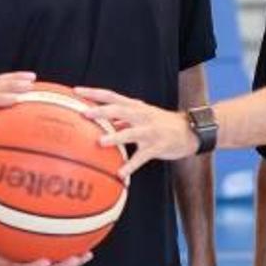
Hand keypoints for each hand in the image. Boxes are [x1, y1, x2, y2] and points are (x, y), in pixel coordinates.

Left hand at [75, 86, 197, 177]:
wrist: (190, 131)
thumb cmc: (160, 123)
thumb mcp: (141, 116)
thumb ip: (121, 119)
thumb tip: (100, 122)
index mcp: (134, 106)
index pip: (111, 95)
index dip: (93, 93)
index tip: (76, 91)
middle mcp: (141, 115)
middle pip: (119, 109)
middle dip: (101, 111)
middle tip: (83, 113)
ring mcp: (150, 131)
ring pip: (131, 132)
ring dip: (115, 137)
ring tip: (100, 142)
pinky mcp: (157, 146)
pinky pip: (142, 157)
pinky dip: (131, 166)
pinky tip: (120, 174)